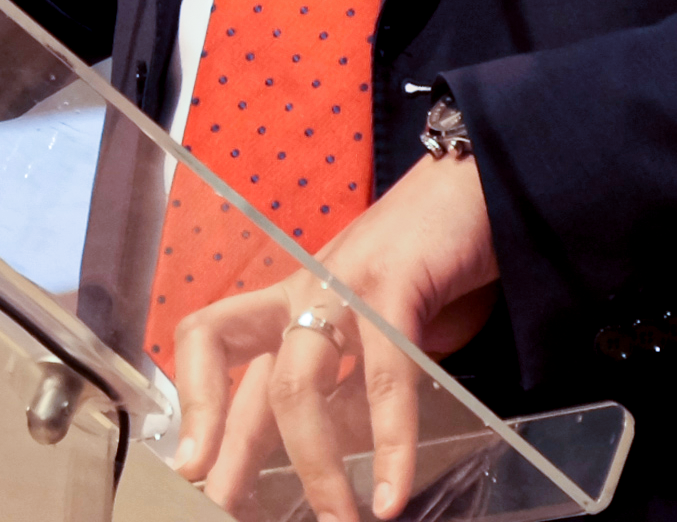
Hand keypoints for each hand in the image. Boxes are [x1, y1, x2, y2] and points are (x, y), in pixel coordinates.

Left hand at [170, 157, 497, 520]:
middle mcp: (303, 291)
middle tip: (226, 513)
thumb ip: (347, 389)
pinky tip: (391, 492)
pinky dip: (390, 445)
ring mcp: (344, 285)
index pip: (211, 350)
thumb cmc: (433, 265)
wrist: (482, 186)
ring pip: (300, 385)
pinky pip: (384, 377)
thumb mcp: (378, 337)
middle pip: (248, 379)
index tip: (193, 471)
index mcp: (290, 302)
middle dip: (234, 456)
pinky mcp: (395, 284)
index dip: (196, 408)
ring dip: (318, 469)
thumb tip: (331, 463)